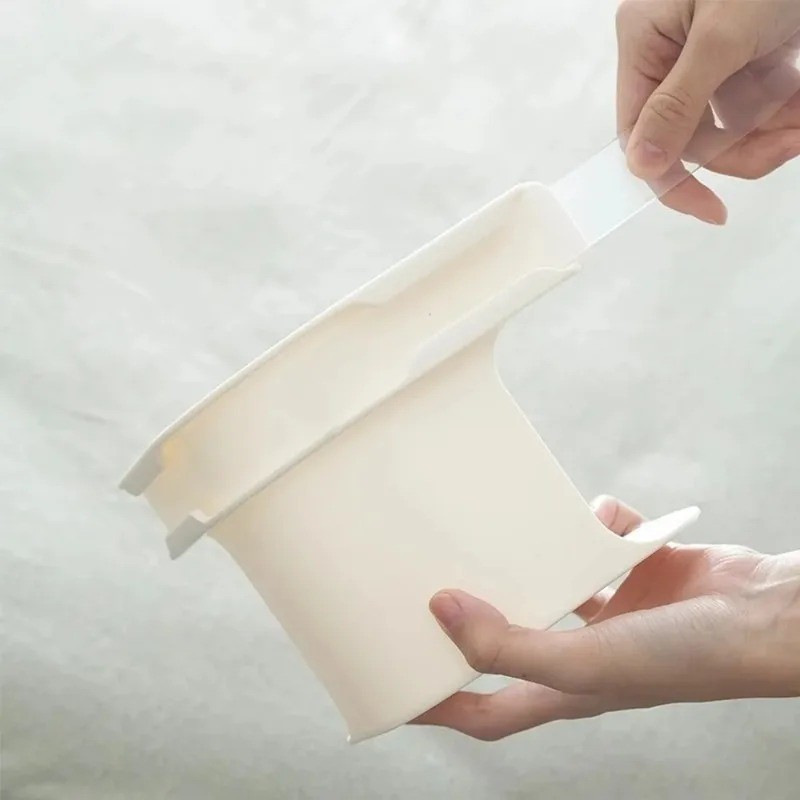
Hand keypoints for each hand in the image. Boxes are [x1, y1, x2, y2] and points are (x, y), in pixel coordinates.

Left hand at [413, 496, 799, 740]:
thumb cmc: (688, 656)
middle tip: (434, 582)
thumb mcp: (588, 662)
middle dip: (476, 614)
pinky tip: (600, 518)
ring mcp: (610, 609)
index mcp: (568, 689)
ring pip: (550, 579)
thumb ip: (511, 643)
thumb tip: (443, 613)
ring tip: (498, 531)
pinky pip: (598, 536)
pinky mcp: (634, 569)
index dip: (440, 704)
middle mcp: (583, 650)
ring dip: (530, 554)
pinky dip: (598, 522)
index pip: (487, 711)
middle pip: (510, 637)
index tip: (398, 684)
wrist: (765, 614)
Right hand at [617, 0, 799, 223]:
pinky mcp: (749, 51)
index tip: (711, 209)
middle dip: (743, 148)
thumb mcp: (722, 33)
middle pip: (690, 136)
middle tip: (792, 143)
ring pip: (729, 124)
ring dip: (773, 131)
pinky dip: (786, 109)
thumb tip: (641, 166)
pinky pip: (758, 101)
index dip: (671, 177)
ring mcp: (712, 55)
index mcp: (645, 43)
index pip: (640, 132)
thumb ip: (678, 102)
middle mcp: (671, 54)